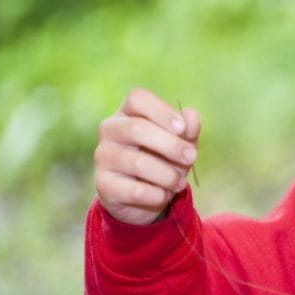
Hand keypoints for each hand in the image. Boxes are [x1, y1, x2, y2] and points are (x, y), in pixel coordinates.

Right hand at [94, 87, 200, 224]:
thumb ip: (188, 128)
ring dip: (168, 174)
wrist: (145, 196)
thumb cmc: (164, 159)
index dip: (161, 111)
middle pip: (136, 128)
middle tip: (192, 157)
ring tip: (180, 182)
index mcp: (128, 112)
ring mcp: (103, 156)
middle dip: (171, 145)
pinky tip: (164, 195)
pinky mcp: (103, 184)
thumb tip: (190, 118)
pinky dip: (157, 194)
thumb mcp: (181, 142)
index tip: (182, 129)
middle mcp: (110, 129)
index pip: (137, 98)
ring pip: (137, 162)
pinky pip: (135, 190)